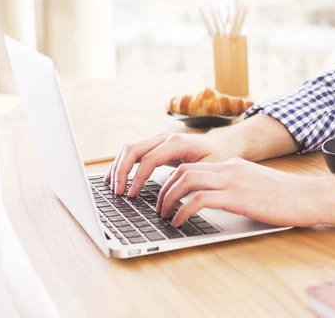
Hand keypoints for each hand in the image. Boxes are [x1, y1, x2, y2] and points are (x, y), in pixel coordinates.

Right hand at [105, 132, 238, 196]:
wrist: (221, 144)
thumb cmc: (217, 157)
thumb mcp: (209, 168)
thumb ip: (192, 178)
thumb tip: (175, 193)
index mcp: (177, 143)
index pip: (149, 159)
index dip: (138, 178)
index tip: (132, 195)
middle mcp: (164, 138)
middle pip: (133, 149)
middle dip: (121, 171)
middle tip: (118, 192)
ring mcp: (158, 140)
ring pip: (129, 149)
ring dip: (117, 167)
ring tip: (112, 187)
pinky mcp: (155, 146)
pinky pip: (133, 152)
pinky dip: (121, 164)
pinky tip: (115, 178)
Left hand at [157, 157, 324, 227]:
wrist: (309, 196)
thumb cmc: (288, 196)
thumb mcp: (257, 185)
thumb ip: (236, 187)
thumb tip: (217, 200)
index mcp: (233, 165)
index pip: (194, 166)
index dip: (173, 181)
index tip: (166, 195)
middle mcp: (230, 168)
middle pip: (184, 170)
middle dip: (165, 189)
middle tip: (159, 207)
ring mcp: (233, 181)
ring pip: (187, 180)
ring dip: (169, 198)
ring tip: (164, 215)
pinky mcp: (238, 197)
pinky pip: (199, 200)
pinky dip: (183, 211)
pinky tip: (180, 222)